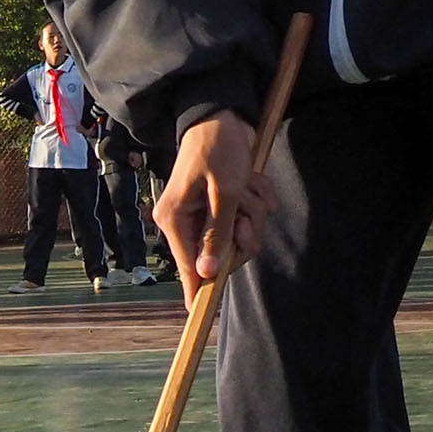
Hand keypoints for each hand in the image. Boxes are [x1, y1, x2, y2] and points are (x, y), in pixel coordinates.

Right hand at [152, 114, 274, 285]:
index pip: (188, 265)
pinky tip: (250, 180)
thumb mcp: (223, 191)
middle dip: (243, 230)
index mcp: (176, 219)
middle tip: (244, 210)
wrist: (224, 115)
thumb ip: (218, 233)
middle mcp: (188, 220)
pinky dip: (257, 198)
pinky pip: (251, 215)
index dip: (196, 290)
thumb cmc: (218, 148)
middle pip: (223, 252)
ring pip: (243, 233)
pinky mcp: (225, 204)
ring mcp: (207, 213)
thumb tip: (209, 273)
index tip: (198, 316)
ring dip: (253, 209)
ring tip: (246, 185)